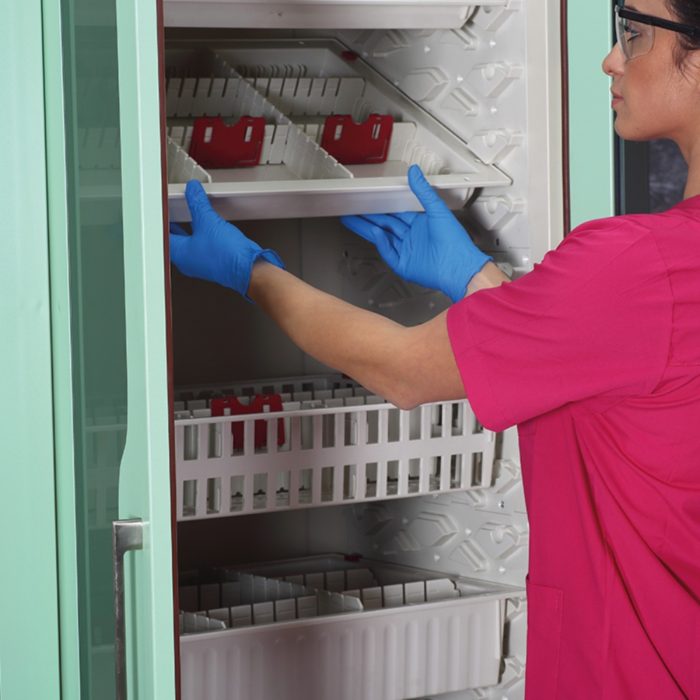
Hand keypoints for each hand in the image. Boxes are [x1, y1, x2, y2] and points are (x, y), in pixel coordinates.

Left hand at [169, 180, 283, 298]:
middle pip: (174, 239)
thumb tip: (192, 190)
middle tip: (170, 212)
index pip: (162, 235)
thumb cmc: (228, 256)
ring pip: (188, 243)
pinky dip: (200, 235)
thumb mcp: (208, 221)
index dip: (160, 220)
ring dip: (187, 230)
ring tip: (187, 217)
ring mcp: (201, 262)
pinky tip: (206, 228)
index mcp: (179, 254)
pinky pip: (202, 246)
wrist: (250, 269)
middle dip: (172, 224)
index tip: (160, 210)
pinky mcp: (214, 261)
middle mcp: (188, 261)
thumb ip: (198, 203)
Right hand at [341, 165, 491, 301]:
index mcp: (421, 225)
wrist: (458, 267)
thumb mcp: (437, 210)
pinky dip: (381, 243)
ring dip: (368, 229)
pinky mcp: (404, 266)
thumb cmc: (455, 242)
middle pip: (385, 225)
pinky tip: (375, 233)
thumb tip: (415, 173)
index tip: (370, 200)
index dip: (382, 206)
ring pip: (382, 238)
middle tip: (353, 210)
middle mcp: (413, 238)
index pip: (396, 213)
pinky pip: (388, 253)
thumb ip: (423, 191)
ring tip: (352, 220)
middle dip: (368, 217)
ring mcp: (408, 252)